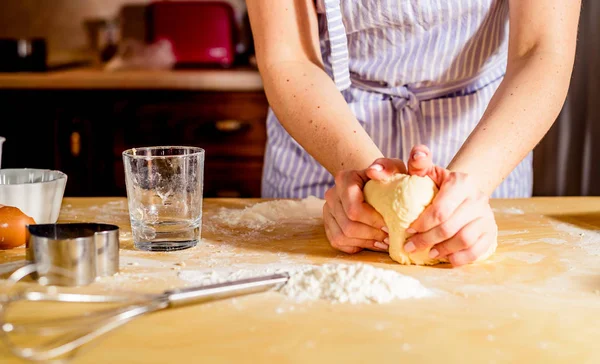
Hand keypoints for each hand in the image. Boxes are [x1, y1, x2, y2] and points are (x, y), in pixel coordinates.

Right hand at [323, 160, 406, 253]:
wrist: (372, 185)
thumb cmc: (386, 178)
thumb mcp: (394, 169)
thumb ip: (388, 167)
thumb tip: (374, 171)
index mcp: (344, 179)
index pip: (354, 209)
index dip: (373, 221)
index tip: (391, 226)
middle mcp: (331, 195)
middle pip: (348, 225)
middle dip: (372, 234)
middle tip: (390, 237)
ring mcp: (327, 210)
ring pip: (342, 236)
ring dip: (365, 242)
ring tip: (383, 242)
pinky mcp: (328, 224)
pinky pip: (338, 242)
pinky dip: (357, 245)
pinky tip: (372, 242)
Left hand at [401, 145, 497, 266]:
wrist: (463, 190)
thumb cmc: (438, 184)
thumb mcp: (427, 172)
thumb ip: (416, 166)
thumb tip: (398, 162)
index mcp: (460, 182)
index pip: (440, 210)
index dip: (422, 224)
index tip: (407, 230)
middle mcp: (477, 198)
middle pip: (449, 227)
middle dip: (427, 240)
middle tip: (411, 247)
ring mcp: (486, 216)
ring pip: (464, 240)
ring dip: (444, 250)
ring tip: (429, 253)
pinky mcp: (491, 231)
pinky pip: (478, 250)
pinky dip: (461, 258)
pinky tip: (448, 259)